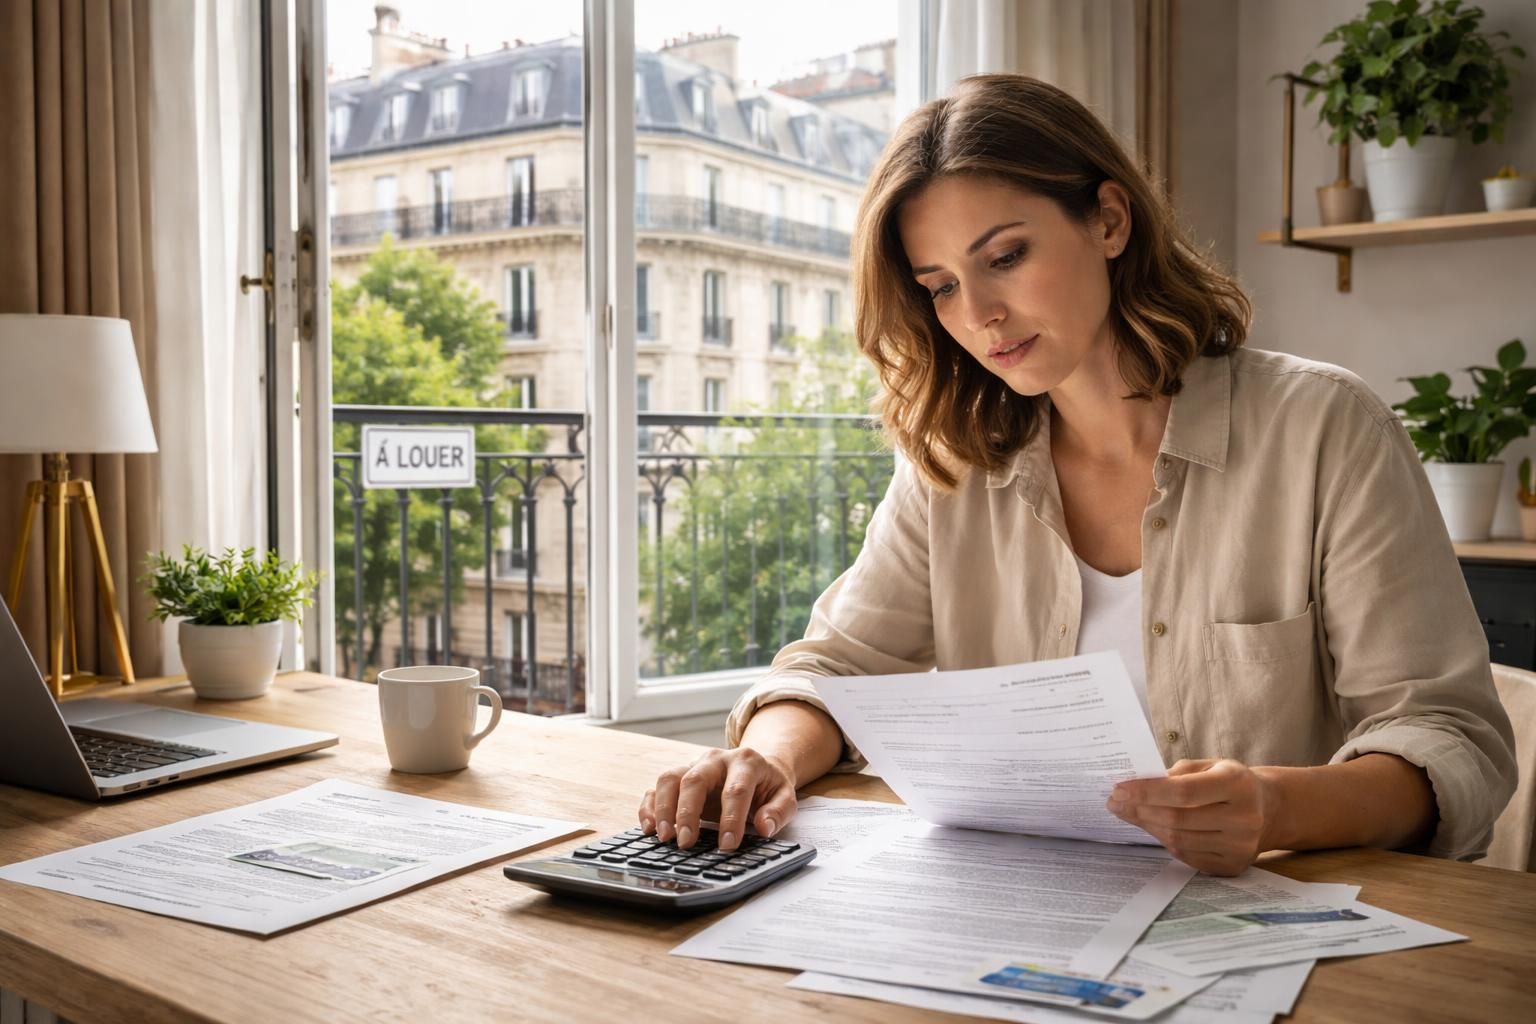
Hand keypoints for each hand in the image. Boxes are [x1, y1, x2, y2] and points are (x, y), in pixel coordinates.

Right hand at [638, 747, 798, 852]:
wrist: (758, 766)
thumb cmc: (768, 786)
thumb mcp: (785, 797)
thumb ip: (778, 812)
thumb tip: (764, 827)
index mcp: (746, 762)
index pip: (736, 789)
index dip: (731, 818)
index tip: (727, 845)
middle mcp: (715, 760)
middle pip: (694, 779)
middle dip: (688, 812)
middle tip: (685, 842)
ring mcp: (694, 765)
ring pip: (670, 778)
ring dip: (663, 808)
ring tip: (665, 837)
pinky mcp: (679, 776)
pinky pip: (656, 787)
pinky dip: (650, 806)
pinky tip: (650, 828)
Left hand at [1106, 758, 1276, 875]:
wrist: (1268, 809)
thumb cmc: (1229, 781)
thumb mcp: (1209, 765)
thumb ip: (1175, 774)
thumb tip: (1134, 787)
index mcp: (1237, 784)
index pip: (1182, 792)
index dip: (1146, 792)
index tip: (1118, 788)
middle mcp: (1244, 818)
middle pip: (1177, 819)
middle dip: (1140, 810)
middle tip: (1115, 802)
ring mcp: (1241, 846)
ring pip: (1179, 840)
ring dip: (1148, 826)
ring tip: (1129, 813)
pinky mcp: (1233, 866)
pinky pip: (1188, 856)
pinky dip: (1165, 841)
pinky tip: (1153, 827)